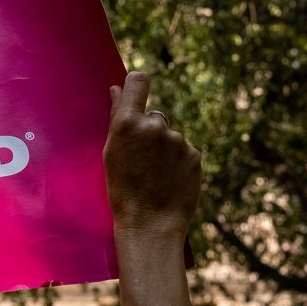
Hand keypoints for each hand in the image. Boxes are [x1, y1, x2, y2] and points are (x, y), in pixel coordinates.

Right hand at [104, 71, 202, 237]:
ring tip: (156, 177)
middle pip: (154, 117)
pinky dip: (179, 164)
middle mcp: (155, 126)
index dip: (137, 84)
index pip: (138, 81)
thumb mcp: (111, 153)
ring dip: (165, 151)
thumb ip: (118, 117)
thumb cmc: (122, 191)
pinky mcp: (194, 155)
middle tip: (143, 162)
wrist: (150, 224)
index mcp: (128, 123)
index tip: (136, 91)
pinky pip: (184, 152)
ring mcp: (178, 140)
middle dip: (150, 134)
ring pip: (170, 138)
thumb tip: (117, 88)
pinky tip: (169, 182)